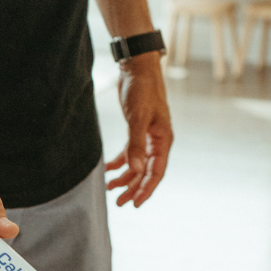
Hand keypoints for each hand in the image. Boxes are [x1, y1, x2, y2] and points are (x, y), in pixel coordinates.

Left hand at [106, 53, 171, 206]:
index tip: (135, 203)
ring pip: (137, 165)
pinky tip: (107, 169)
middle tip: (119, 203)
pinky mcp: (137, 132)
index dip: (146, 189)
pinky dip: (119, 163)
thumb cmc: (142, 89)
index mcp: (163, 141)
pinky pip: (129, 154)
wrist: (138, 67)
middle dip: (133, 188)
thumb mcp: (138, 118)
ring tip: (110, 189)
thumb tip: (135, 170)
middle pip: (146, 173)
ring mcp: (148, 138)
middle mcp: (157, 143)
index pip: (156, 172)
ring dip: (125, 178)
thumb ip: (136, 145)